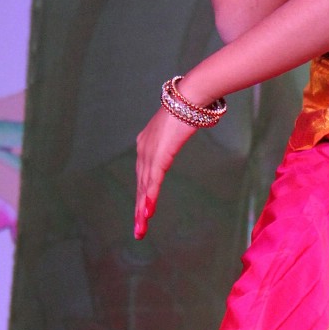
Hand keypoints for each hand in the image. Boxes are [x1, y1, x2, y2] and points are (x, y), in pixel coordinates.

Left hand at [134, 105, 196, 238]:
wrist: (190, 98)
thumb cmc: (188, 109)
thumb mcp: (177, 126)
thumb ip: (175, 136)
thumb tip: (183, 132)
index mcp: (146, 144)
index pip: (143, 176)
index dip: (142, 196)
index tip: (143, 213)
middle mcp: (143, 150)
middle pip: (140, 185)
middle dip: (139, 210)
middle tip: (139, 231)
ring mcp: (150, 153)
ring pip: (144, 187)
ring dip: (143, 209)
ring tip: (142, 228)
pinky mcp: (159, 155)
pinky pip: (153, 181)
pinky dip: (150, 197)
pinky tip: (148, 211)